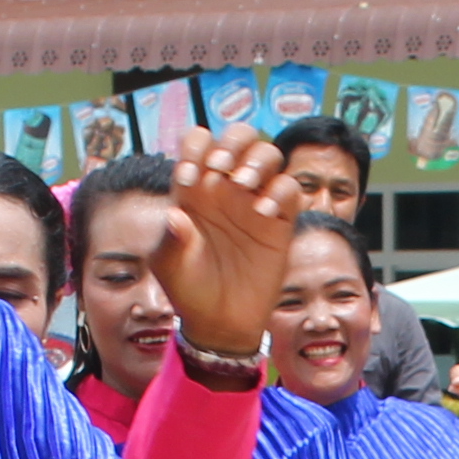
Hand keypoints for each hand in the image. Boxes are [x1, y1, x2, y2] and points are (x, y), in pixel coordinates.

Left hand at [154, 127, 297, 359]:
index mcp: (196, 187)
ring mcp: (256, 202)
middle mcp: (228, 188)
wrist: (220, 322)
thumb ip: (168, 241)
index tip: (188, 179)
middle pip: (240, 136)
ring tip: (242, 184)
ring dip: (256, 160)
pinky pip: (291, 190)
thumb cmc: (188, 290)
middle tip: (221, 167)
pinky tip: (263, 211)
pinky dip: (281, 191)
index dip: (195, 148)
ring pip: (269, 155)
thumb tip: (176, 217)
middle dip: (232, 142)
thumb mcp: (167, 266)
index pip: (199, 142)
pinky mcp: (281, 223)